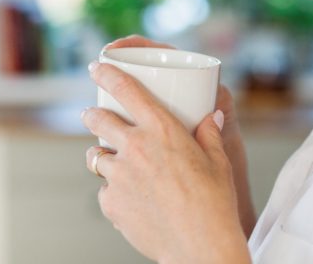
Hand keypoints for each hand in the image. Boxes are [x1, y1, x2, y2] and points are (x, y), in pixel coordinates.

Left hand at [102, 36, 255, 234]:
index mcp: (162, 130)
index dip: (107, 73)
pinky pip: (105, 189)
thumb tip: (212, 115)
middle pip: (98, 119)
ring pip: (96, 157)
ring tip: (114, 162)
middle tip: (94, 115)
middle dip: (93, 114)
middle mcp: (135, 148)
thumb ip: (210, 134)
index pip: (126, 90)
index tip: (97, 66)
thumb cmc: (214, 203)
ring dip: (103, 156)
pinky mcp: (111, 203)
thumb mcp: (219, 162)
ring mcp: (119, 176)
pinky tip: (130, 197)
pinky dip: (114, 190)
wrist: (200, 247)